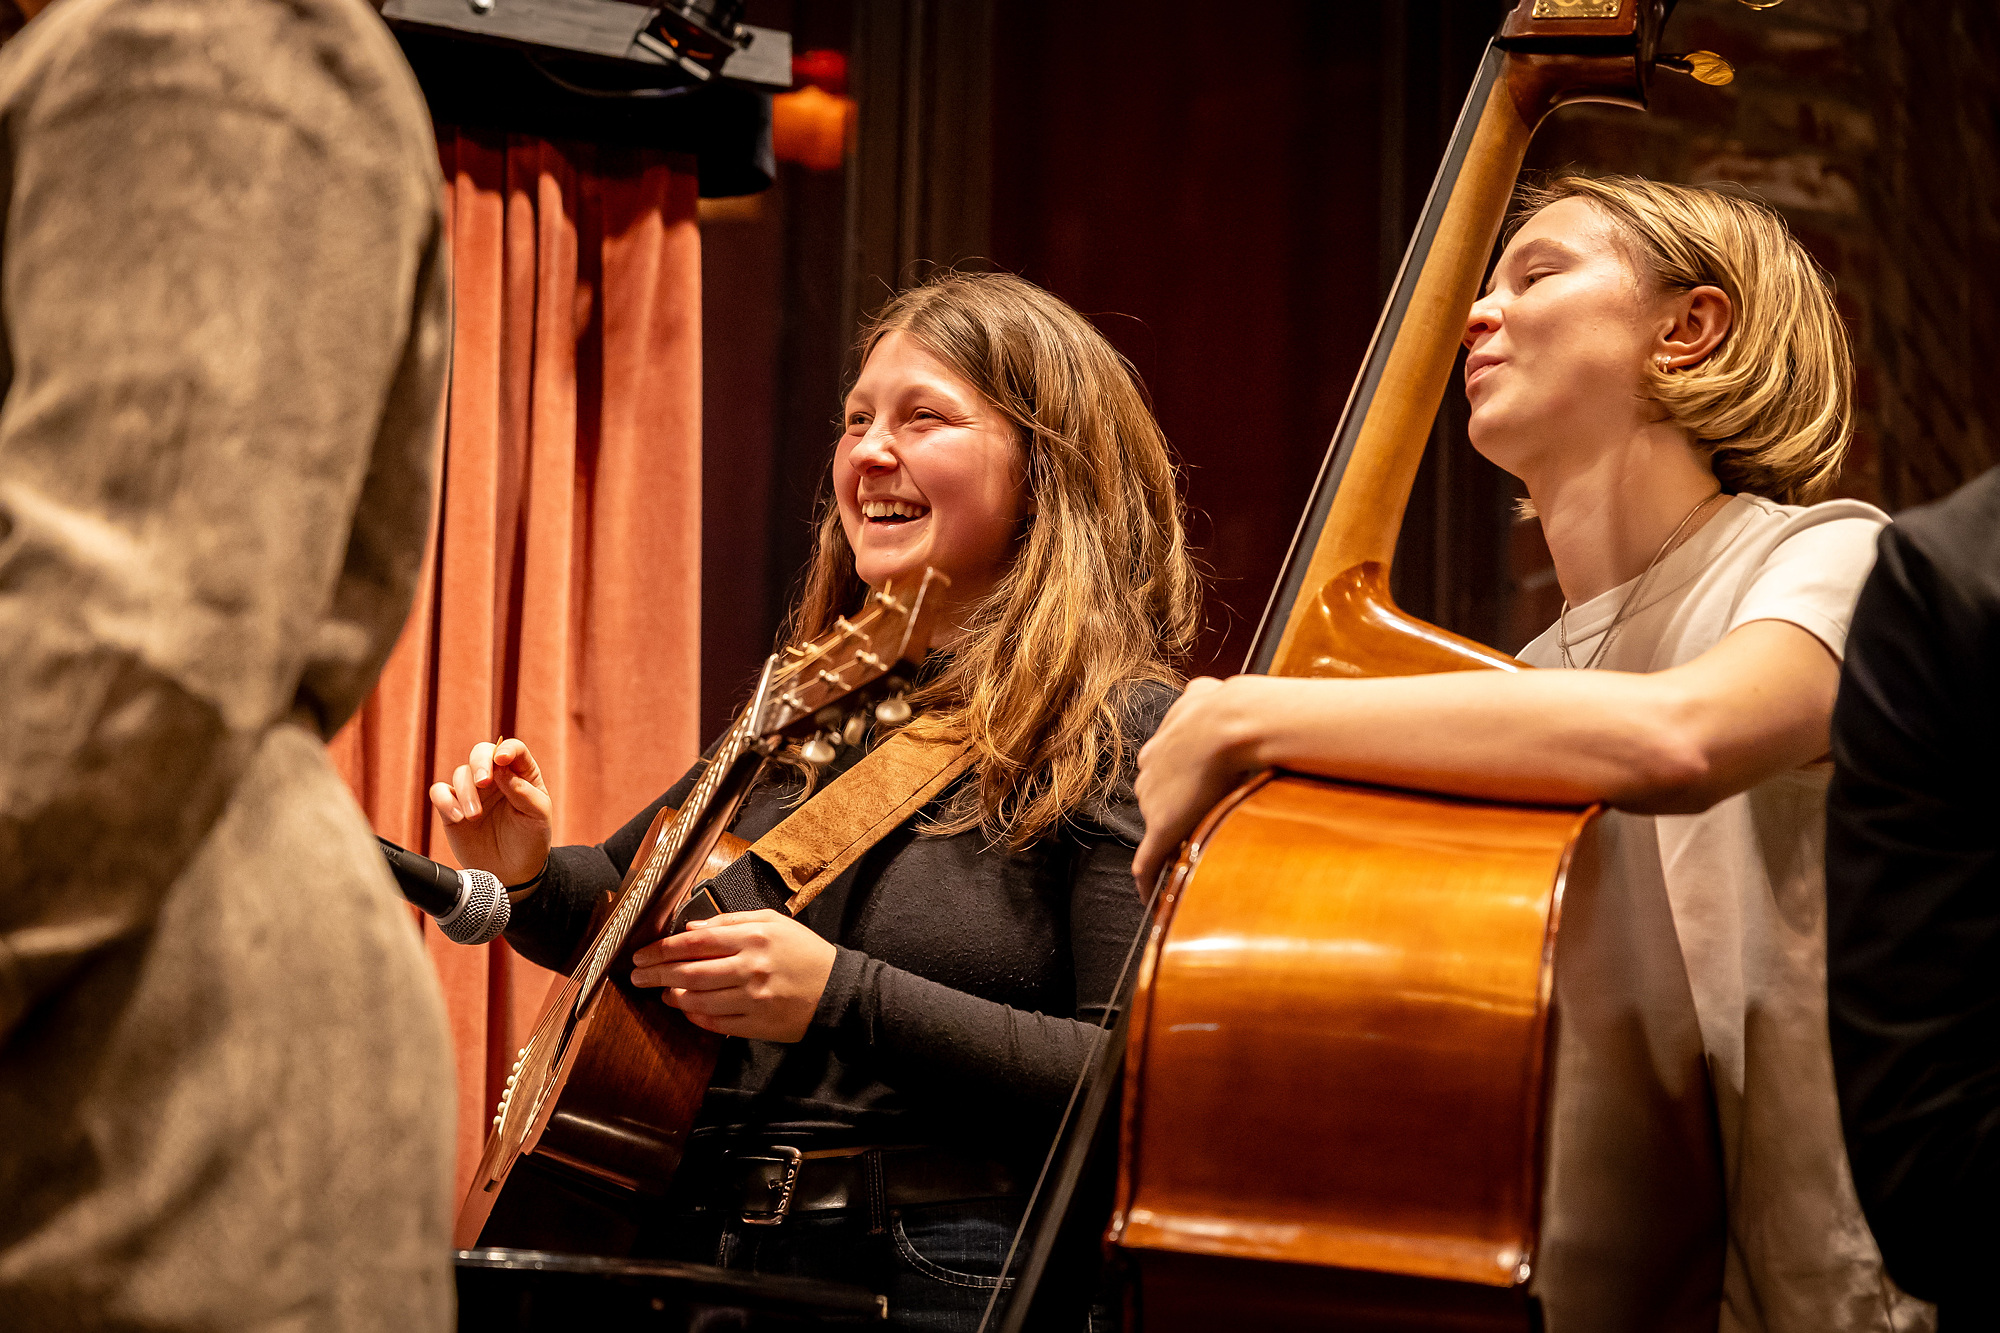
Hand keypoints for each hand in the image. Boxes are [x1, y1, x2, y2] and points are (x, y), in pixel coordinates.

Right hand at [428, 738, 553, 886]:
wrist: (512, 872)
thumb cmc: (530, 840)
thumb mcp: (537, 816)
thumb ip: (523, 791)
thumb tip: (502, 769)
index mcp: (521, 774)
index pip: (513, 749)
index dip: (507, 749)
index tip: (501, 760)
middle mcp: (495, 779)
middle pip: (481, 752)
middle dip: (480, 763)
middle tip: (483, 783)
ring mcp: (473, 792)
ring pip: (460, 773)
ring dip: (466, 792)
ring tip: (474, 816)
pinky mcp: (452, 809)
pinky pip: (440, 793)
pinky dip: (444, 801)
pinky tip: (458, 817)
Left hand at [630, 910, 836, 1042]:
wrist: (837, 990)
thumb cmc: (803, 952)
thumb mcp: (773, 922)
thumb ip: (729, 922)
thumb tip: (690, 929)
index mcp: (753, 937)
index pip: (694, 942)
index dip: (662, 949)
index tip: (642, 954)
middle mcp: (750, 968)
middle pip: (688, 972)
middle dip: (655, 974)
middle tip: (636, 976)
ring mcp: (752, 999)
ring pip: (697, 999)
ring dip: (672, 996)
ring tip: (660, 992)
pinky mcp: (756, 1025)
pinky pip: (714, 1022)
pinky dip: (694, 1016)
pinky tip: (685, 1008)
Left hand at [1132, 676, 1268, 888]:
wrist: (1230, 723)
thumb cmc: (1225, 708)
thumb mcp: (1206, 694)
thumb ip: (1200, 697)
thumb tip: (1207, 689)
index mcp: (1159, 744)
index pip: (1162, 770)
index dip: (1179, 784)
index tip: (1194, 794)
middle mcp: (1148, 771)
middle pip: (1156, 798)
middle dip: (1175, 811)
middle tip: (1200, 825)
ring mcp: (1152, 801)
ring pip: (1158, 826)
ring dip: (1173, 840)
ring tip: (1189, 859)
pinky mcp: (1161, 828)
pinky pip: (1149, 863)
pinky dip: (1150, 883)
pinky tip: (1152, 900)